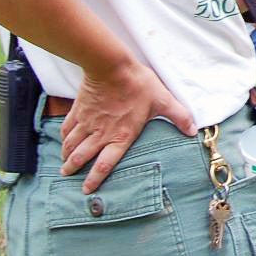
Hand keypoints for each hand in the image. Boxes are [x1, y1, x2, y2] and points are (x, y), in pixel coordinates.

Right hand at [60, 57, 196, 192]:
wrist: (111, 66)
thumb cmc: (138, 84)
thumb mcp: (163, 100)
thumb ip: (178, 116)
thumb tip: (193, 130)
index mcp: (121, 136)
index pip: (105, 164)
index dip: (95, 179)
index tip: (87, 190)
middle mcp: (100, 133)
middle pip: (83, 157)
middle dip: (74, 169)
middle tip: (67, 177)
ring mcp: (87, 122)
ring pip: (72, 145)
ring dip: (66, 156)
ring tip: (63, 165)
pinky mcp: (79, 110)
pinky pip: (67, 127)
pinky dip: (63, 137)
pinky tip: (63, 140)